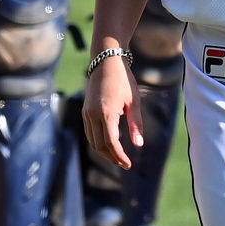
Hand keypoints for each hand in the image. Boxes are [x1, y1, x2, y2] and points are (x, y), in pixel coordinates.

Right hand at [82, 55, 143, 169]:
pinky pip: (90, 132)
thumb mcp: (134, 101)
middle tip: (124, 163)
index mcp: (106, 112)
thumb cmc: (124, 80)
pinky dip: (99, 141)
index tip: (128, 164)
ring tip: (118, 156)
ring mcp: (86, 113)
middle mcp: (93, 115)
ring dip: (104, 151)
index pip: (111, 143)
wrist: (106, 61)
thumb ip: (136, 123)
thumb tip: (139, 145)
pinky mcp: (85, 111)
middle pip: (99, 145)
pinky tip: (110, 143)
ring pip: (92, 141)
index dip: (119, 156)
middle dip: (112, 157)